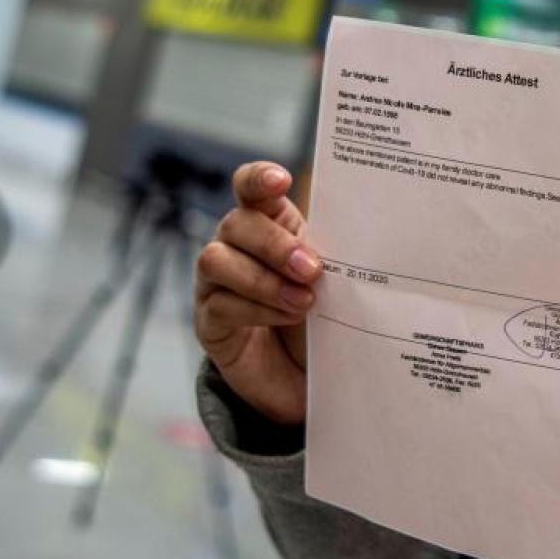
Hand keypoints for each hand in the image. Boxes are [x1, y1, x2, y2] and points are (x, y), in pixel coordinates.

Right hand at [194, 162, 320, 424]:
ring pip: (216, 260)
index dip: (258, 179)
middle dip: (274, 244)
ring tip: (304, 301)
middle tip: (312, 269)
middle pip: (236, 223)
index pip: (250, 189)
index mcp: (270, 225)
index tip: (281, 181)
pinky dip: (256, 309)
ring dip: (264, 280)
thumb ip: (330, 257)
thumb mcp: (333, 282)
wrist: (308, 379)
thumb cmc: (322, 319)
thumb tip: (350, 242)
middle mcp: (236, 247)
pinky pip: (220, 304)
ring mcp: (216, 283)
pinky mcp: (209, 322)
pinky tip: (286, 317)